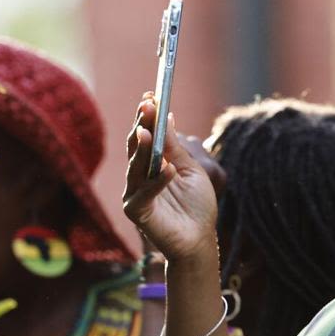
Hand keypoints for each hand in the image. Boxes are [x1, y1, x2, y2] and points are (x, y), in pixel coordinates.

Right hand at [122, 93, 219, 263]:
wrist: (199, 239)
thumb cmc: (197, 205)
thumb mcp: (190, 170)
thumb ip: (176, 148)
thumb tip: (167, 116)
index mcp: (151, 163)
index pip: (144, 135)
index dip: (146, 116)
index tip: (150, 95)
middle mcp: (138, 176)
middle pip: (136, 146)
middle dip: (141, 125)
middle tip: (146, 106)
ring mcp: (135, 193)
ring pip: (136, 166)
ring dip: (142, 148)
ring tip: (147, 131)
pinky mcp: (136, 211)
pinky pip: (144, 193)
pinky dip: (156, 182)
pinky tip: (168, 169)